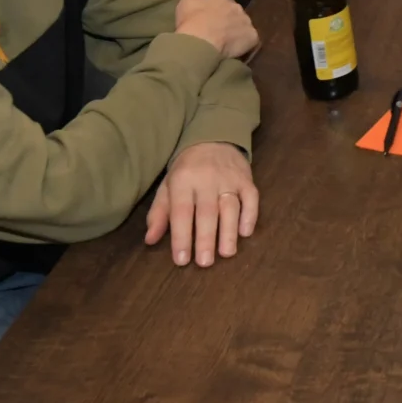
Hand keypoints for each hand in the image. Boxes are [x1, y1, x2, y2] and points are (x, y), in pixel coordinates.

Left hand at [144, 141, 258, 267]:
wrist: (213, 139)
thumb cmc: (187, 170)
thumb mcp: (168, 186)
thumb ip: (160, 213)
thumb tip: (150, 240)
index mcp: (182, 181)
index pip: (181, 211)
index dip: (181, 236)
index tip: (181, 260)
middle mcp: (207, 179)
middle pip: (207, 212)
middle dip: (206, 238)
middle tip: (205, 263)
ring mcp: (229, 178)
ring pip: (230, 206)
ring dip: (229, 231)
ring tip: (226, 253)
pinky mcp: (247, 179)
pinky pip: (251, 197)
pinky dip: (250, 215)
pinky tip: (245, 232)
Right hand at [173, 0, 258, 59]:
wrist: (200, 42)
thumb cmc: (192, 21)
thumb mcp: (187, 2)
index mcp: (224, 0)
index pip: (225, 5)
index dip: (219, 14)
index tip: (212, 22)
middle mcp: (238, 8)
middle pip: (236, 16)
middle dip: (230, 23)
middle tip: (219, 34)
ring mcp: (247, 23)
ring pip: (244, 28)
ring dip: (238, 34)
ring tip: (226, 43)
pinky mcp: (252, 37)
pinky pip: (251, 41)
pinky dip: (245, 45)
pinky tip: (235, 49)